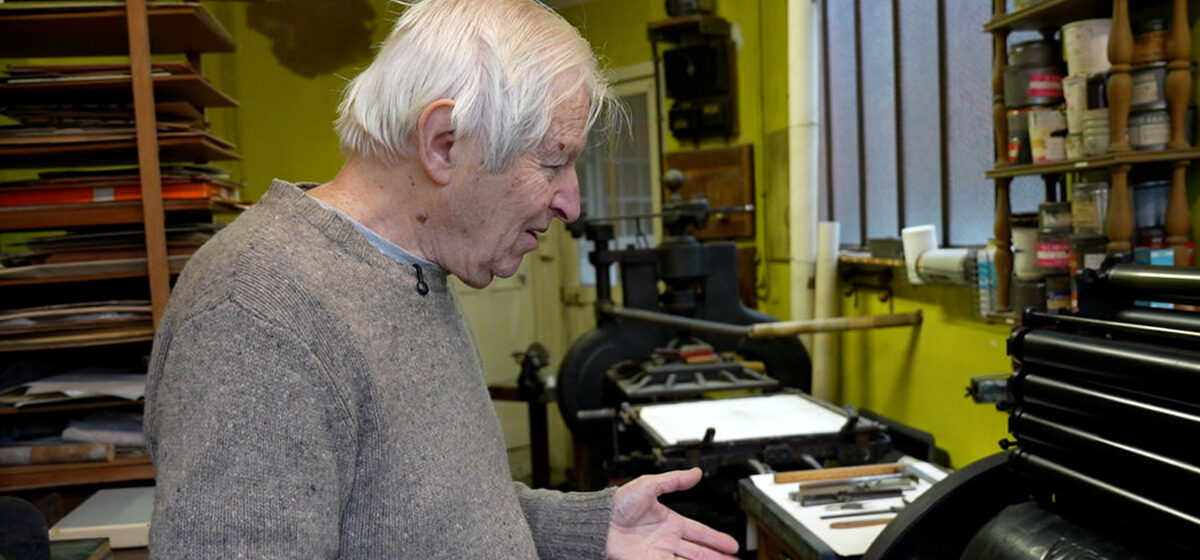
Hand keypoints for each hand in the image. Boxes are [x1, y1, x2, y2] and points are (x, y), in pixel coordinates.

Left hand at [606, 468, 738, 559]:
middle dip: (717, 557)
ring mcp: (659, 553)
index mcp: (669, 521)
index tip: (731, 545)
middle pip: (699, 552)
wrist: (598, 521)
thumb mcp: (649, 484)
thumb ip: (674, 480)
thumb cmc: (617, 503)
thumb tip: (696, 472)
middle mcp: (666, 539)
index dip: (716, 539)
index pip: (699, 532)